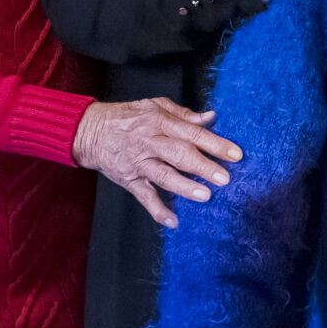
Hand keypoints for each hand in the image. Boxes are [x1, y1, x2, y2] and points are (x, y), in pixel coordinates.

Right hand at [71, 99, 241, 228]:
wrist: (90, 131)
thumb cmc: (127, 117)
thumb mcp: (155, 106)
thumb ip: (183, 114)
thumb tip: (210, 117)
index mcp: (159, 122)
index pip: (192, 133)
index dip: (215, 143)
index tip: (236, 154)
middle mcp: (150, 142)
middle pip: (179, 154)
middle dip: (203, 166)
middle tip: (225, 177)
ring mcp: (139, 163)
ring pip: (163, 175)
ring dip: (184, 186)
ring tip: (205, 195)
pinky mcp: (130, 180)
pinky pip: (144, 196)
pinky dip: (157, 210)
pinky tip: (173, 221)